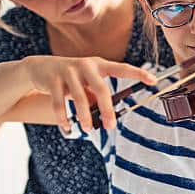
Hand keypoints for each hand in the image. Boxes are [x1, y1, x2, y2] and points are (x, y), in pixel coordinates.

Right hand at [24, 56, 156, 130]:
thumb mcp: (87, 82)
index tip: (153, 80)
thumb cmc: (72, 78)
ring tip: (88, 129)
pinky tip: (68, 127)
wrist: (40, 67)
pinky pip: (59, 102)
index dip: (138, 74)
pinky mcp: (53, 79)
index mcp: (99, 64)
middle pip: (101, 88)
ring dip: (84, 116)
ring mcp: (68, 71)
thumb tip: (106, 115)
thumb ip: (97, 95)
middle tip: (111, 126)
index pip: (122, 68)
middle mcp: (86, 65)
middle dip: (107, 110)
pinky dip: (64, 118)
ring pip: (79, 97)